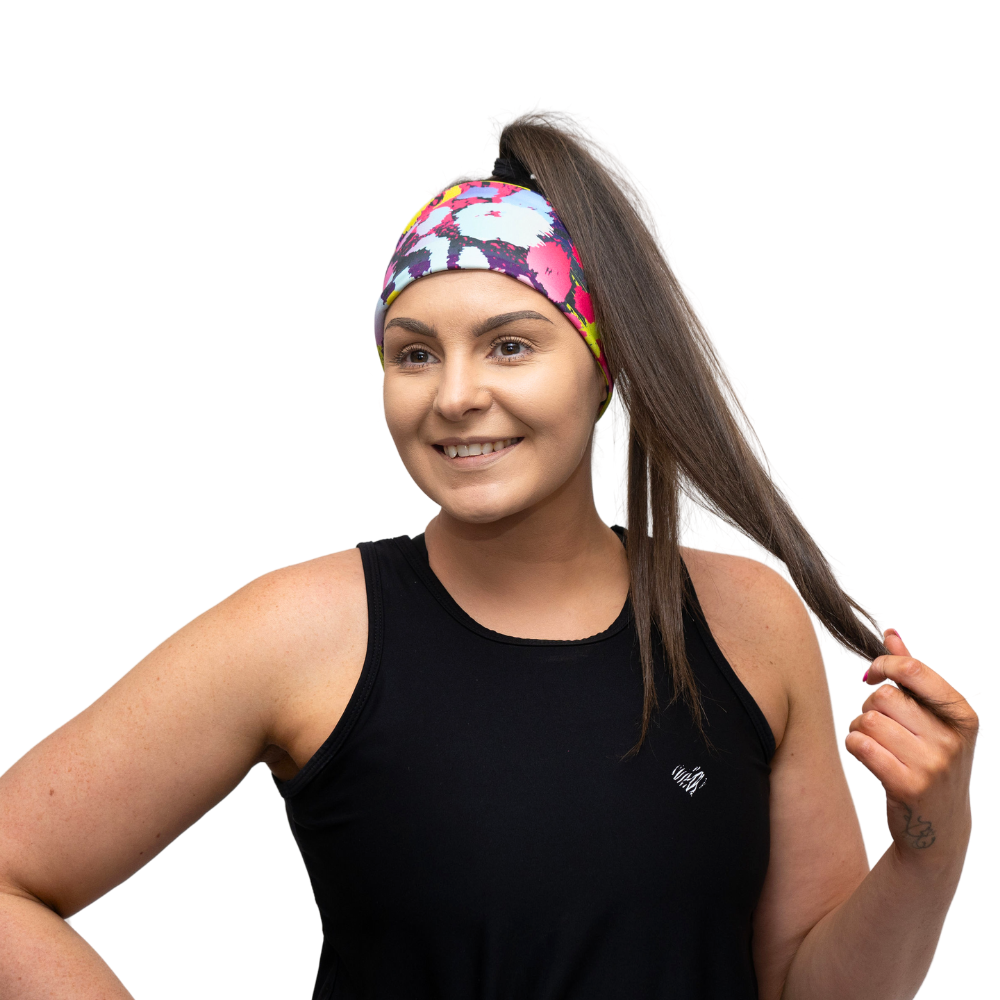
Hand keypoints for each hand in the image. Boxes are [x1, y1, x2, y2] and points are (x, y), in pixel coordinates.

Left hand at [845, 629, 977, 862]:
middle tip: (879, 724)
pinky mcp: (907, 786)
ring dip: (859, 728)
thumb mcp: (933, 719)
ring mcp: (932, 765)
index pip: (914, 670)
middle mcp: (951, 739)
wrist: (939, 828)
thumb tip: (891, 633)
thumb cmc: (930, 761)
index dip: (883, 666)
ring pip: (867, 720)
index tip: (872, 676)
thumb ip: (912, 674)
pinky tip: (866, 755)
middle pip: (883, 697)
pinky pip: (860, 745)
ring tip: (874, 743)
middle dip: (870, 705)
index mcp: (962, 716)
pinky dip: (854, 745)